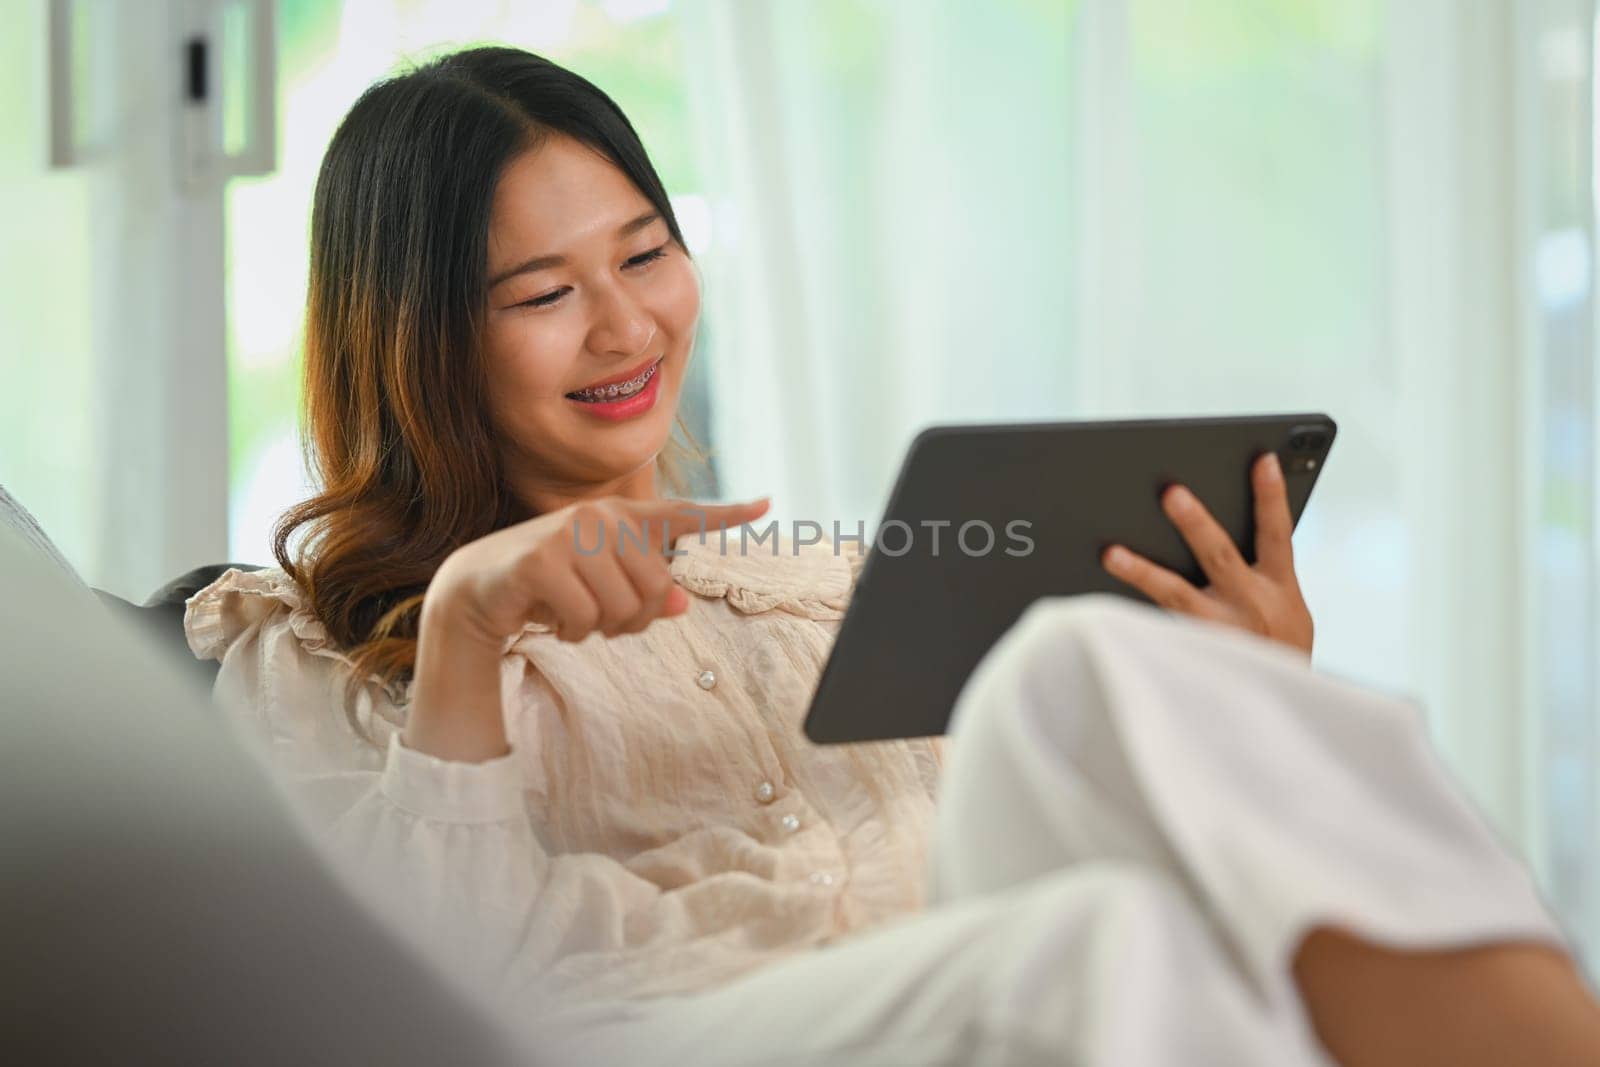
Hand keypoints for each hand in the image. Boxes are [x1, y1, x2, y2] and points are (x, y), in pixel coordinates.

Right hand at [426, 495, 771, 646]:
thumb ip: (645, 595)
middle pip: (658, 588)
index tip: (766, 505)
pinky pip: (587, 618)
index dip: (728, 515)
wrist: (478, 590)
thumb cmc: (549, 588)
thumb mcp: (603, 590)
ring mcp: (570, 533)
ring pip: (623, 607)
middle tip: (601, 620)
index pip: (683, 515)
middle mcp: (601, 516)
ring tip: (574, 616)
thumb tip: (682, 605)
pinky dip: (574, 633)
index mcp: (621, 518)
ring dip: (602, 629)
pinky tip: (552, 618)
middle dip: (634, 619)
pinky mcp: (542, 560)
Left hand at [1100, 453, 1312, 654]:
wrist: (1279, 712)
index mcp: (1281, 589)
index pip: (1276, 533)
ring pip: (1176, 594)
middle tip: (1170, 492)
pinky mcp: (1193, 654)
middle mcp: (1251, 606)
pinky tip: (1097, 607)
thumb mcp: (1288, 614)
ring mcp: (1220, 632)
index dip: (1270, 495)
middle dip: (1194, 522)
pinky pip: (1157, 629)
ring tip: (1110, 553)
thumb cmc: (1276, 654)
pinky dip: (1129, 617)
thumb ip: (1258, 575)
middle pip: (1219, 554)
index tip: (1261, 459)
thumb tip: (1210, 532)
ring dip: (1141, 571)